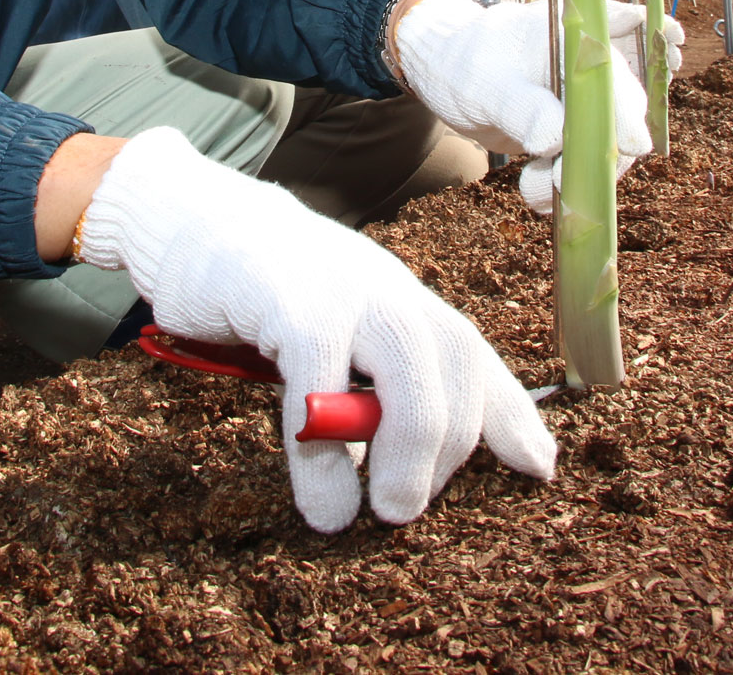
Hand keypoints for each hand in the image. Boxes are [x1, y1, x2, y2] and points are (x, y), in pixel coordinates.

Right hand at [77, 128, 556, 531]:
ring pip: (409, 364)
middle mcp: (387, 290)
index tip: (539, 469)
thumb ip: (367, 393)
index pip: (473, 354)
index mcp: (403, 299)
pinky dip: (323, 447)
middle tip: (412, 508)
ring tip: (390, 510)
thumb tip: (393, 481)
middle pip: (456, 360)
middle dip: (452, 444)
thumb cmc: (265, 292)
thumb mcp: (333, 338)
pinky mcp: (288, 301)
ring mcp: (342, 290)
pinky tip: (321, 495)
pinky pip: (318, 380)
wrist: (193, 221)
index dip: (512, 414)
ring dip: (409, 445)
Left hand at [390, 0, 676, 214]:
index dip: (628, 112)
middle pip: (621, 119)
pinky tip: (534, 191)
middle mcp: (588, 72)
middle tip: (559, 180)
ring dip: (573, 177)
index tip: (633, 146)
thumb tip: (555, 138)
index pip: (614, 78)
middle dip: (596, 157)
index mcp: (574, 43)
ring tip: (530, 187)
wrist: (445, 72)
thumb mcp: (486, 86)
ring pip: (602, 149)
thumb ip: (522, 109)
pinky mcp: (569, 131)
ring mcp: (582, 103)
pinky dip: (561, 184)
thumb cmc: (464, 65)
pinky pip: (579, 164)